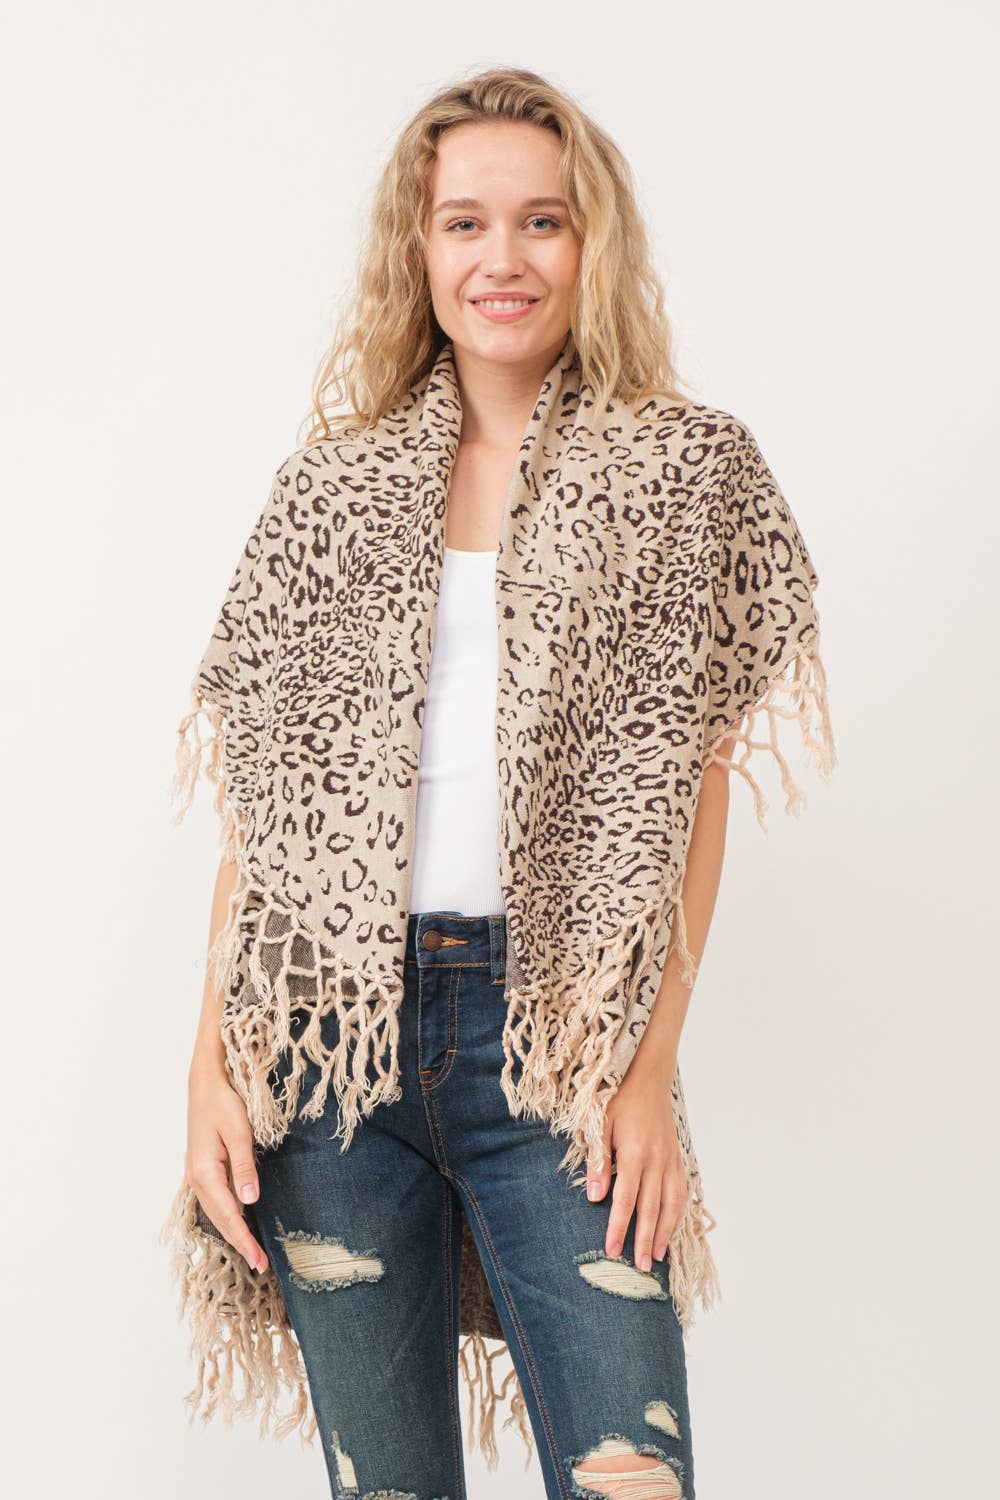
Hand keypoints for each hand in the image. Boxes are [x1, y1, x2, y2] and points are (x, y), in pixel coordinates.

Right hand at [185, 1060, 268, 1274]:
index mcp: (204, 1173)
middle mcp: (197, 1179)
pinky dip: (229, 1216)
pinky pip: (216, 1200)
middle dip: (241, 1242)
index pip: (228, 1216)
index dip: (244, 1240)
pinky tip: (241, 1222)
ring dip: (234, 1231)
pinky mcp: (203, 1168)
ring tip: (253, 1250)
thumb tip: (250, 1202)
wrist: (205, 1084)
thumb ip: (244, 1167)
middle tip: (261, 1264)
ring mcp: (198, 1174)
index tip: (259, 1261)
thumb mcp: (239, 1132)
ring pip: (217, 1212)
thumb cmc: (223, 1103)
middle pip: (220, 1220)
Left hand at [586, 1055, 687, 1272]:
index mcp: (635, 1153)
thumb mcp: (600, 1124)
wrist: (648, 1076)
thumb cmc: (620, 1098)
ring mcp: (671, 1160)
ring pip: (671, 1204)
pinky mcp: (678, 1157)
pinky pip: (681, 1192)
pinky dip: (678, 1213)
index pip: (626, 1200)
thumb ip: (599, 1161)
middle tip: (640, 1267)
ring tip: (657, 1256)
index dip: (619, 1227)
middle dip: (645, 1240)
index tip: (612, 1250)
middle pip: (651, 1209)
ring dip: (665, 1232)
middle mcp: (657, 1161)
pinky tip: (672, 1227)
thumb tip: (595, 1197)